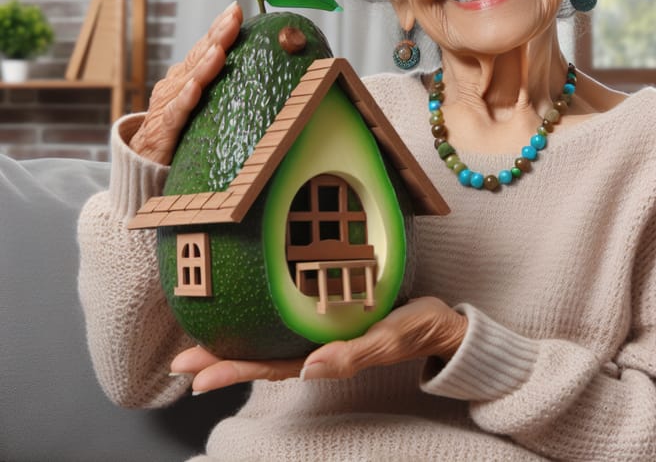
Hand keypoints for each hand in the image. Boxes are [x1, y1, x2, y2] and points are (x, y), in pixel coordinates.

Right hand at [129, 1, 242, 164]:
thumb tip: (258, 69)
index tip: (236, 9)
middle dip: (217, 36)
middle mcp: (176, 83)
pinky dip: (185, 99)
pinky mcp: (163, 129)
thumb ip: (219, 85)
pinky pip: (175, 112)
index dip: (219, 28)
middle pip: (199, 56)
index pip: (205, 47)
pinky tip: (194, 88)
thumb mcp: (201, 102)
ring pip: (189, 80)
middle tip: (232, 16)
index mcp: (187, 75)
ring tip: (219, 49)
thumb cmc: (179, 128)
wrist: (143, 160)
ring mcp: (168, 104)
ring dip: (204, 64)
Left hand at [170, 297, 466, 393]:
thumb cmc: (418, 329)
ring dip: (235, 342)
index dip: (234, 371)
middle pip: (262, 357)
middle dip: (220, 360)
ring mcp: (322, 332)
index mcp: (328, 356)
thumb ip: (353, 355)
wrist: (440, 321)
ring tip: (198, 343)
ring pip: (271, 340)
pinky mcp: (328, 315)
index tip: (196, 377)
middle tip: (180, 362)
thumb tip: (308, 371)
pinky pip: (288, 320)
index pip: (273, 367)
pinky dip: (261, 320)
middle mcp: (318, 346)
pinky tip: (245, 314)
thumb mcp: (391, 338)